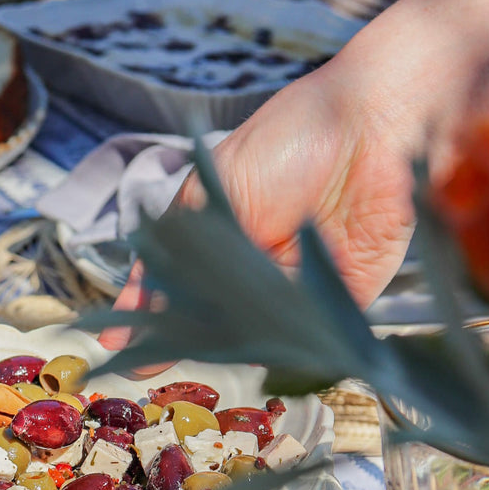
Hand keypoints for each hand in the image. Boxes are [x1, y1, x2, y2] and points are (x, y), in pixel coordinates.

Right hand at [98, 64, 416, 356]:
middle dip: (180, 339)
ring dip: (223, 345)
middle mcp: (252, 262)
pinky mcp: (339, 296)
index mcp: (220, 233)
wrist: (371, 124)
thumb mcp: (214, 192)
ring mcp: (293, 282)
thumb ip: (182, 250)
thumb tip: (143, 301)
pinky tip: (251, 349)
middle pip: (208, 314)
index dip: (144, 313)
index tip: (116, 343)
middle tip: (146, 365)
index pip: (174, 282)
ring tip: (194, 350)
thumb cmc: (286, 141)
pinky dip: (277, 346)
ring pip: (250, 330)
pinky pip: (303, 335)